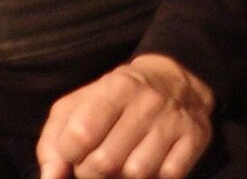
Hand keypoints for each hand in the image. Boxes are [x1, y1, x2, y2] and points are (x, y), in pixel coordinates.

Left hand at [35, 53, 214, 178]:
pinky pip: (168, 177)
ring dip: (123, 177)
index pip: (79, 136)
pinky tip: (151, 161)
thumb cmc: (117, 98)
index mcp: (116, 87)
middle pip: (104, 163)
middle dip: (92, 172)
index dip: (70, 154)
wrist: (177, 77)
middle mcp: (148, 101)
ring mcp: (174, 120)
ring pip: (136, 174)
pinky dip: (155, 177)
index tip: (76, 151)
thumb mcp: (80, 104)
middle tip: (98, 162)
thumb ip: (55, 141)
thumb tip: (51, 178)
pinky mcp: (195, 137)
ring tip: (123, 161)